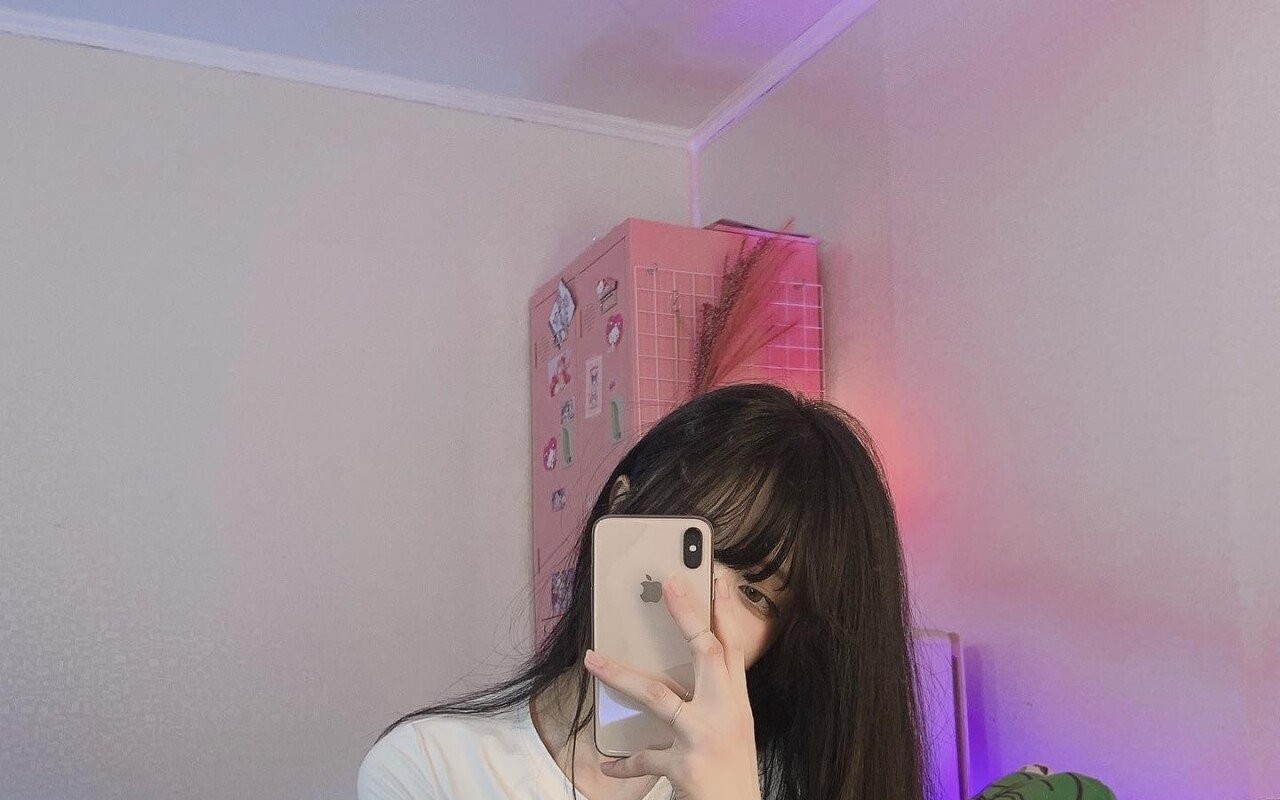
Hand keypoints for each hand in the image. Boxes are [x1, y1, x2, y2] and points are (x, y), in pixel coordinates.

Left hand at [583, 574, 761, 799]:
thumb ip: (711, 700)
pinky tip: (607, 765)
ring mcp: (705, 737)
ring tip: (592, 660)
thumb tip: (675, 673)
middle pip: (706, 652)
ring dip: (619, 674)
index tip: (715, 580)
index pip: (733, 648)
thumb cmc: (731, 773)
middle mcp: (726, 713)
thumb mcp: (731, 730)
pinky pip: (643, 757)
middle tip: (668, 584)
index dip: (725, 612)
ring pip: (657, 693)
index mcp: (737, 703)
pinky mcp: (685, 764)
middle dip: (686, 615)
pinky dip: (623, 764)